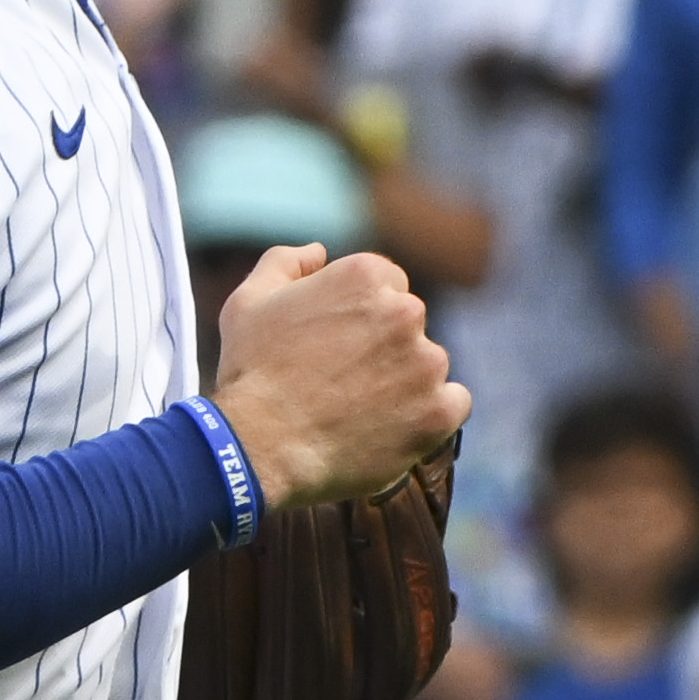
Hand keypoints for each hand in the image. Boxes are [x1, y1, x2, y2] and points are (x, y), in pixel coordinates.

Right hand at [212, 247, 466, 507]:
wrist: (256, 448)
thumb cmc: (249, 374)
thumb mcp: (246, 303)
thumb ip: (285, 264)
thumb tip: (318, 251)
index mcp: (365, 276)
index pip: (386, 284)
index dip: (355, 315)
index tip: (330, 344)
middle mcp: (406, 311)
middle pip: (407, 324)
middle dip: (379, 347)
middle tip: (337, 380)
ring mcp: (428, 362)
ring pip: (426, 365)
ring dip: (401, 382)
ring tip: (354, 410)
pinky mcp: (440, 409)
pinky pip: (452, 404)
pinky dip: (427, 414)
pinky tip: (388, 426)